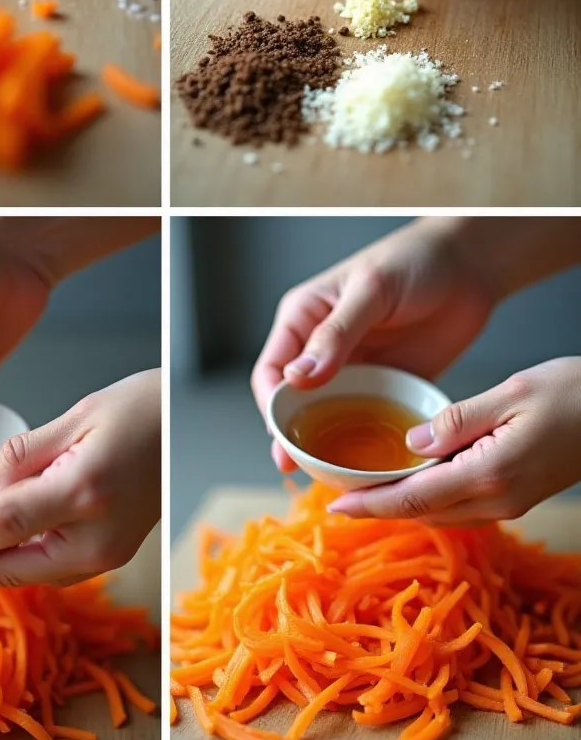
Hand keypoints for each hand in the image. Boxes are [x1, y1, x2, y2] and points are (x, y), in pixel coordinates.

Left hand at [0, 370, 160, 585]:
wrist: (192, 423)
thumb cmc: (141, 406)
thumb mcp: (75, 417)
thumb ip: (22, 457)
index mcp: (84, 491)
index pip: (5, 526)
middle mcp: (98, 535)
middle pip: (16, 567)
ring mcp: (110, 553)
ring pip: (35, 575)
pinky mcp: (114, 555)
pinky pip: (56, 568)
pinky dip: (23, 561)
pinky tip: (0, 546)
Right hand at [251, 219, 497, 472]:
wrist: (469, 265)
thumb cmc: (413, 261)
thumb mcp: (371, 290)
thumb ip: (336, 333)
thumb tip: (297, 377)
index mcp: (304, 318)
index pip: (272, 370)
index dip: (271, 406)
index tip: (282, 435)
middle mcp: (323, 349)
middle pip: (295, 402)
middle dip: (293, 436)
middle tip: (298, 469)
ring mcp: (356, 369)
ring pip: (330, 417)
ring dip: (328, 446)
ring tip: (331, 477)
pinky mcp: (389, 384)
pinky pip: (370, 420)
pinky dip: (368, 443)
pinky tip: (373, 465)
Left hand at [328, 358, 580, 524]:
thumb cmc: (572, 393)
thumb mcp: (510, 393)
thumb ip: (457, 420)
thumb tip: (411, 444)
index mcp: (488, 473)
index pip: (414, 496)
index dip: (370, 504)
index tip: (333, 507)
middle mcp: (498, 499)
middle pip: (423, 512)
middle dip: (378, 509)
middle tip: (336, 500)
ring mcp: (510, 503)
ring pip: (442, 514)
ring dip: (402, 507)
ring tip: (364, 494)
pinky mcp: (518, 496)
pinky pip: (462, 506)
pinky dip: (430, 499)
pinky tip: (413, 483)